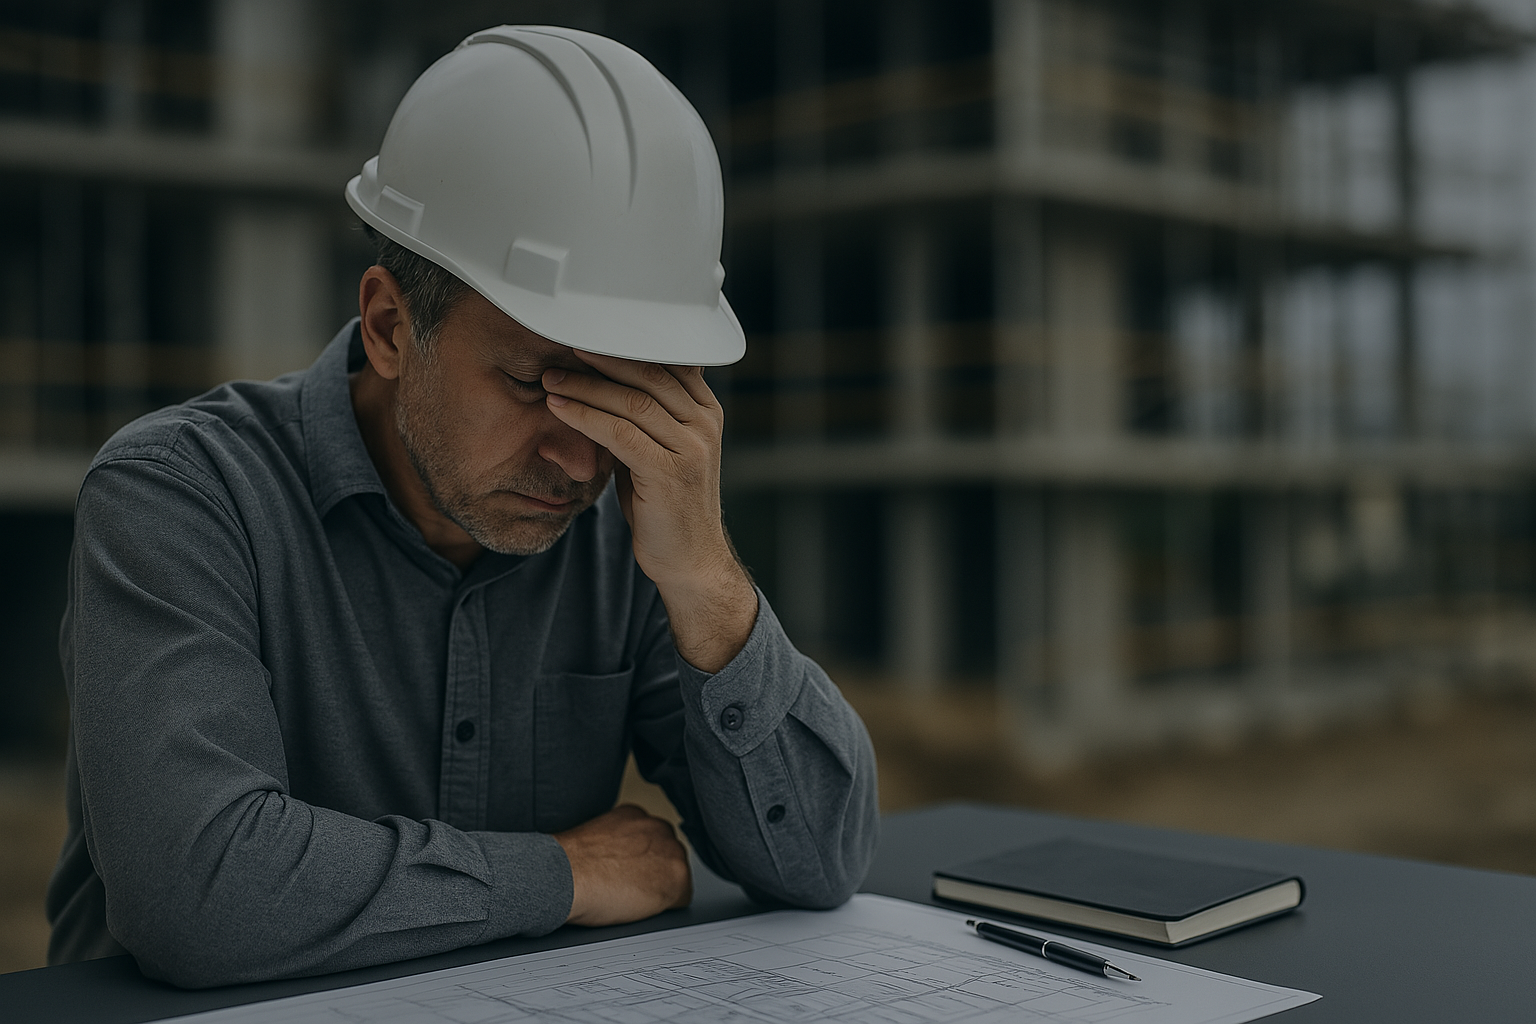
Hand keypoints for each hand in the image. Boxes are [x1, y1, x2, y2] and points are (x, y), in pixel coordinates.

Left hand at [542, 355, 756, 671]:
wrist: (690, 561)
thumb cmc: (666, 506)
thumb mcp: (655, 451)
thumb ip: (638, 418)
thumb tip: (595, 383)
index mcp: (705, 411)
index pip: (665, 361)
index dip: (623, 345)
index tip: (583, 334)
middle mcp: (705, 423)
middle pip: (648, 373)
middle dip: (599, 358)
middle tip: (559, 347)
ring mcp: (692, 447)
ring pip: (632, 401)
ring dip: (584, 386)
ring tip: (550, 379)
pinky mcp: (671, 472)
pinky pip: (620, 433)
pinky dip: (585, 416)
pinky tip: (558, 408)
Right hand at [553, 804, 691, 926]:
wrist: (567, 875)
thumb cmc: (569, 864)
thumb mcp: (595, 839)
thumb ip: (616, 842)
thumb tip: (618, 859)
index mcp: (634, 815)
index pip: (651, 841)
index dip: (640, 862)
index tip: (626, 872)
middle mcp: (657, 827)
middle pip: (668, 856)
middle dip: (654, 872)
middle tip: (628, 887)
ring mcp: (670, 850)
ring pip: (676, 875)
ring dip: (661, 888)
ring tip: (631, 898)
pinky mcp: (676, 876)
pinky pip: (681, 898)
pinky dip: (666, 907)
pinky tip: (641, 907)